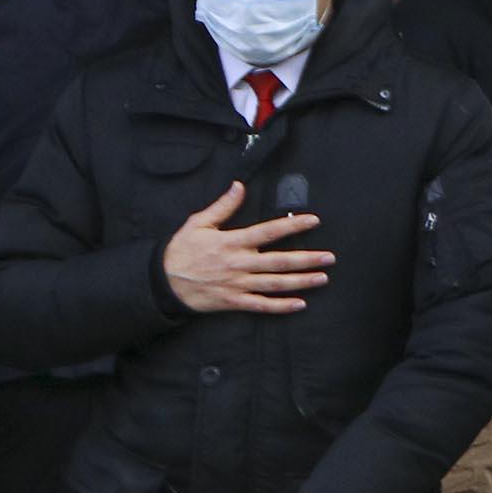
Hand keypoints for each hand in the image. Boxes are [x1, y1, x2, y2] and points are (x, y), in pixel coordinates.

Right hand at [163, 180, 332, 313]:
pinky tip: (299, 304)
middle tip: (330, 258)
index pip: (268, 232)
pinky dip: (280, 306)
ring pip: (274, 284)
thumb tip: (239, 186)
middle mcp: (238, 264)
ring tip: (322, 278)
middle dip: (306, 259)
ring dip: (300, 282)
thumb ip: (222, 206)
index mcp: (232, 242)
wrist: (161, 281)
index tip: (313, 221)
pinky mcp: (232, 302)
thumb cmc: (181, 250)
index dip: (292, 225)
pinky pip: (260, 306)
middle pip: (278, 261)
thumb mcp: (198, 223)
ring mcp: (236, 284)